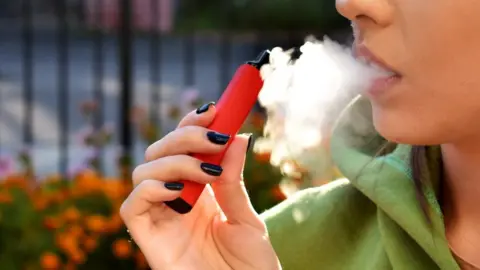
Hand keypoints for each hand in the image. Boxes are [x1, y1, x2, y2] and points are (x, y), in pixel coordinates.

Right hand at [120, 103, 280, 269]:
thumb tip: (237, 137)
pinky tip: (180, 190)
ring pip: (143, 170)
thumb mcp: (247, 218)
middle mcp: (176, 200)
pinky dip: (151, 188)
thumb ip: (234, 180)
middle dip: (185, 136)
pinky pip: (132, 206)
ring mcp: (160, 218)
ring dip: (174, 160)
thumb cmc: (251, 267)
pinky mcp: (148, 238)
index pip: (184, 147)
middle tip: (214, 137)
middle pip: (159, 151)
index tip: (215, 109)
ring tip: (207, 172)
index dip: (193, 125)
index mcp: (199, 192)